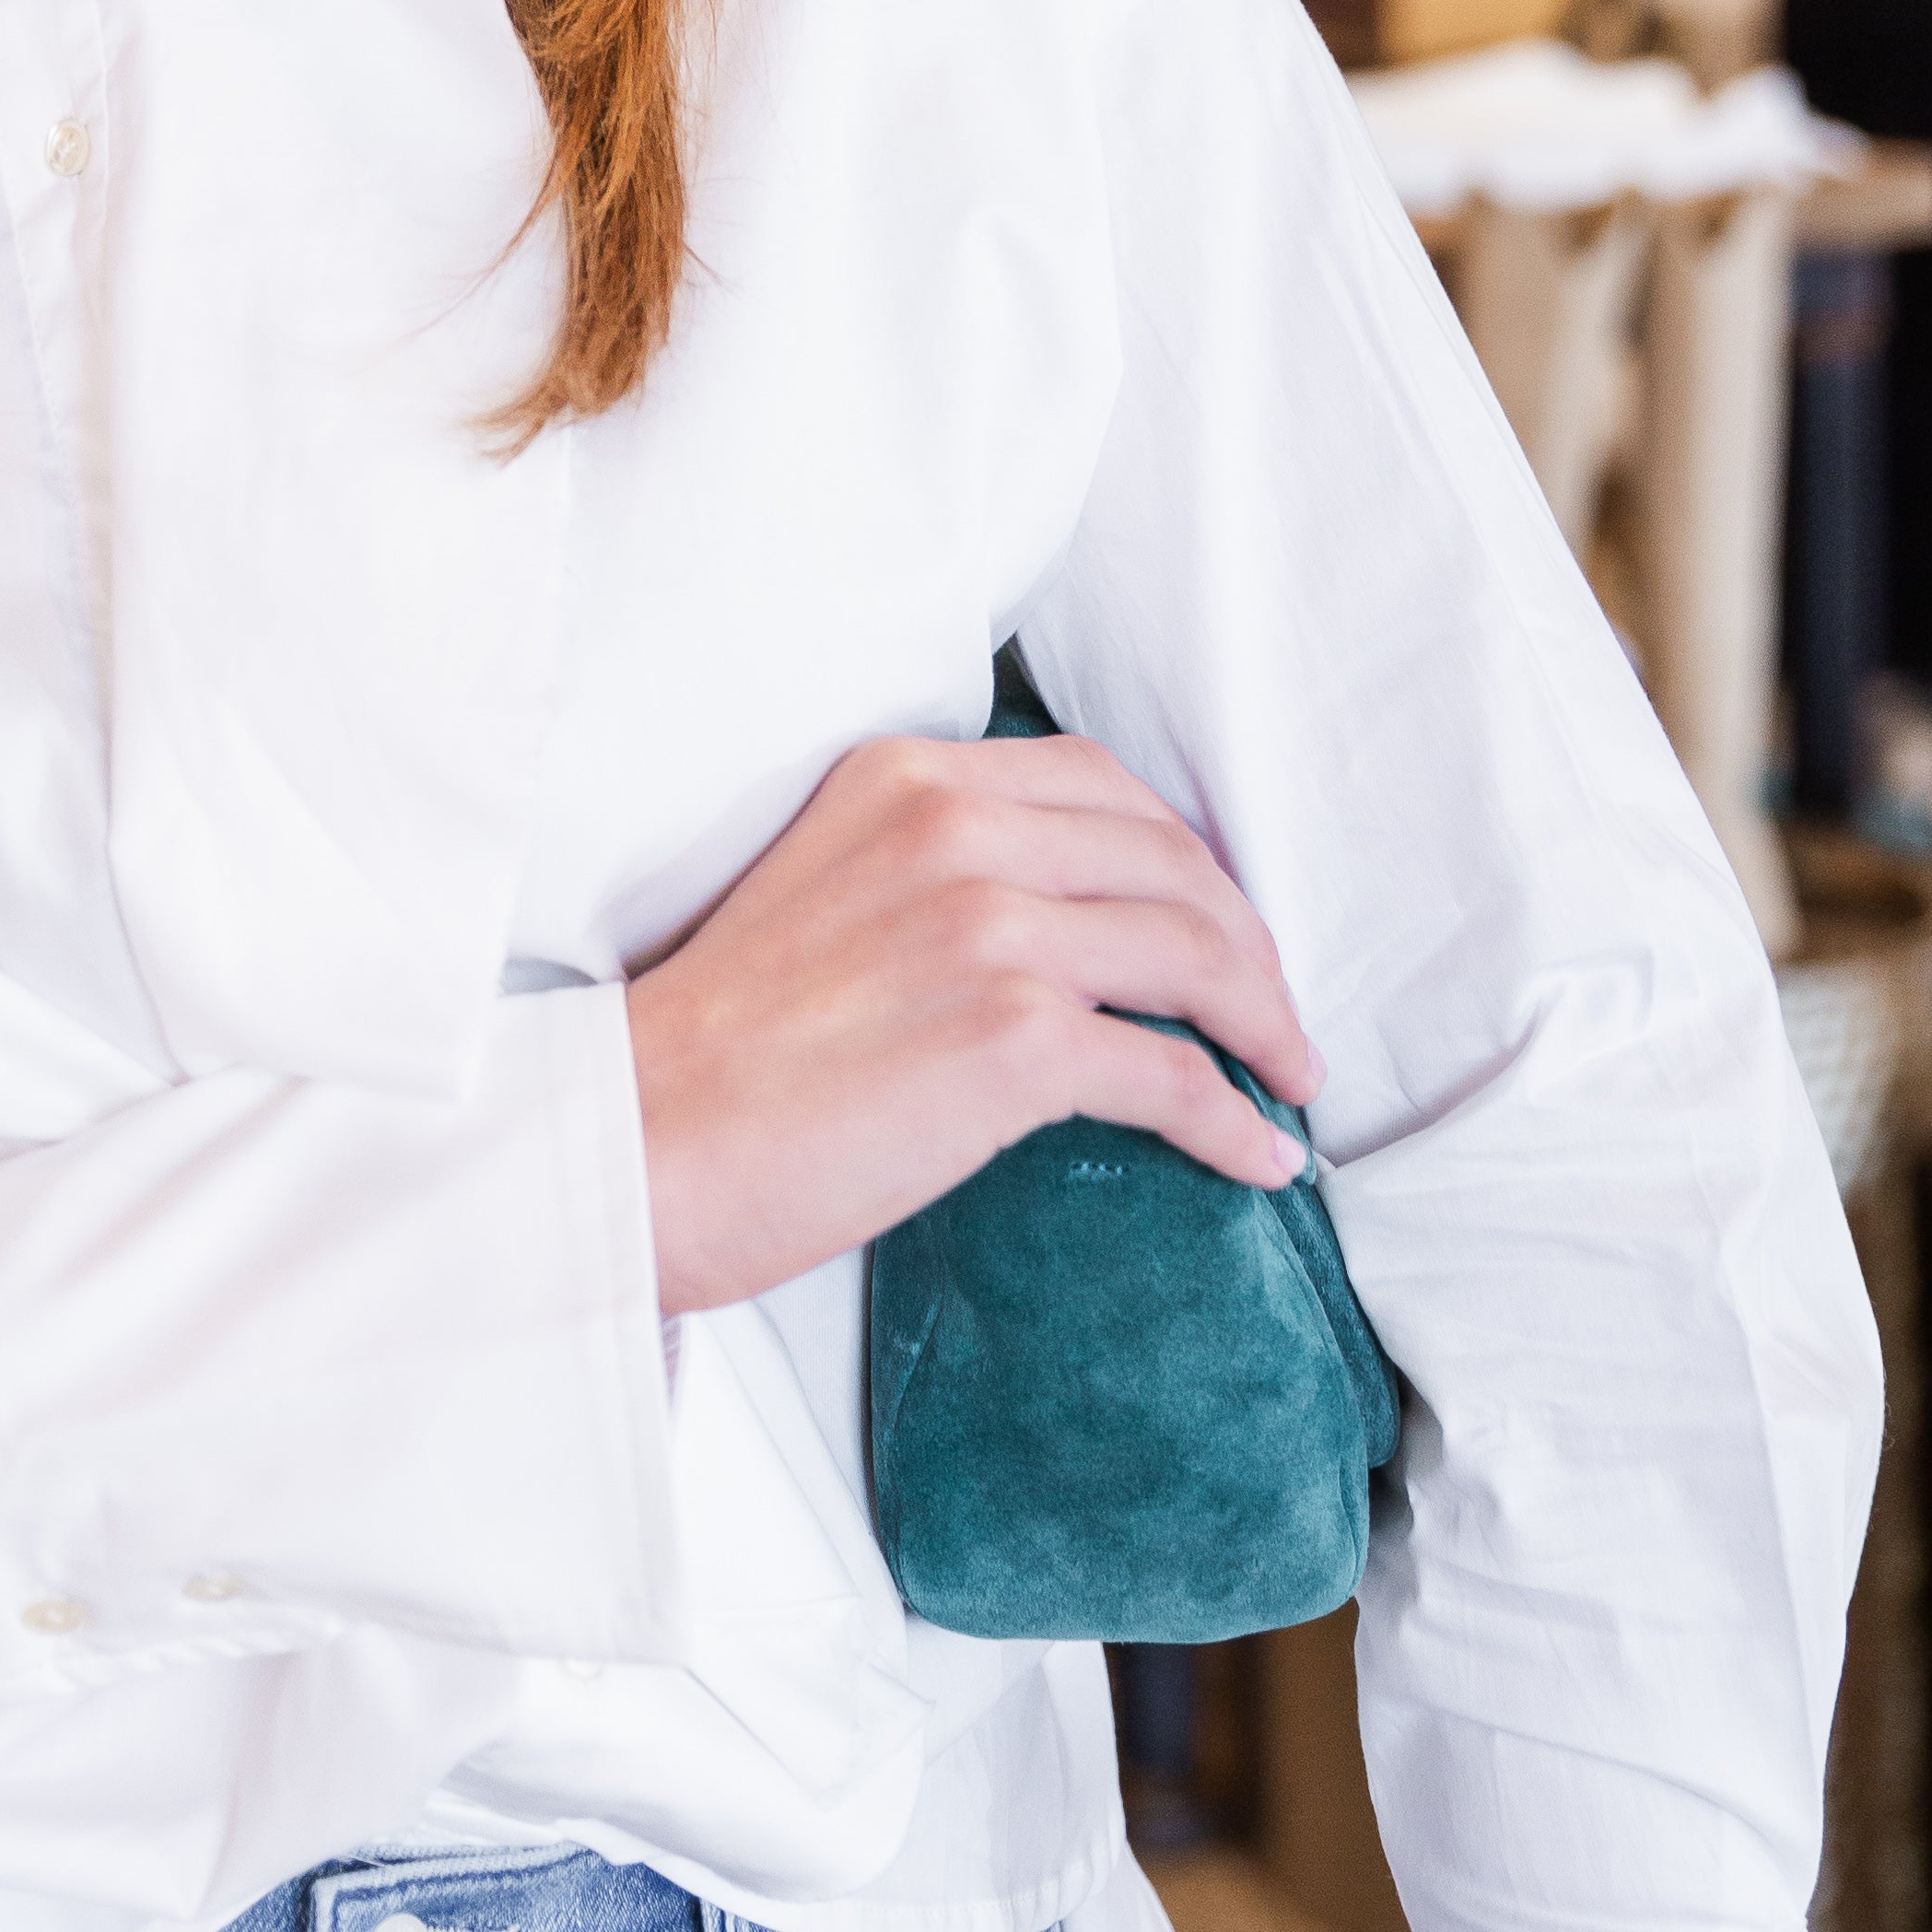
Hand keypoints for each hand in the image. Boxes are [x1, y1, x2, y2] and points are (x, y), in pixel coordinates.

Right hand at [625, 732, 1322, 1317]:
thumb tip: (1065, 924)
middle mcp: (955, 826)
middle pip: (1171, 862)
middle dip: (1247, 942)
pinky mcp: (1013, 1038)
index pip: (1102, 784)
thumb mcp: (827, 883)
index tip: (1218, 921)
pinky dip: (1236, 1119)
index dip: (1186, 855)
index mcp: (908, 776)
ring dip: (1266, 1025)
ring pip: (1195, 956)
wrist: (642, 1138)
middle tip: (1274, 1014)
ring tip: (1289, 1076)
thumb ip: (935, 867)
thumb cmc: (722, 1044)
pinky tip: (1257, 1155)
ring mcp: (988, 926)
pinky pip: (1174, 1073)